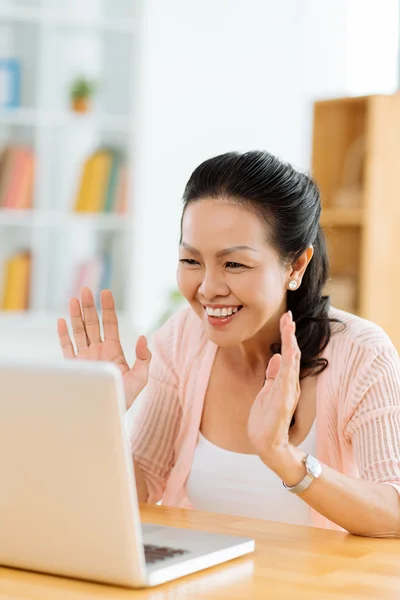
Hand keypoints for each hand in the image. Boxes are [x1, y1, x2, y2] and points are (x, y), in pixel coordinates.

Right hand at [57, 287, 150, 409]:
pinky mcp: (73, 367)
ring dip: (75, 315)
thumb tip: (142, 337)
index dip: (107, 308)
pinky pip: (66, 347)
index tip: (105, 292)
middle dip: (89, 307)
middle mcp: (98, 350)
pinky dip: (63, 335)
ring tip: (73, 299)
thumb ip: (144, 357)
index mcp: (113, 349)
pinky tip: (61, 321)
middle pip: (92, 323)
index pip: (109, 323)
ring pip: (78, 331)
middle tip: (86, 290)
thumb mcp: (141, 377)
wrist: (109, 413)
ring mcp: (84, 357)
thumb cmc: (126, 397)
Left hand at [247, 311, 300, 472]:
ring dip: (289, 342)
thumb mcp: (266, 392)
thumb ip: (272, 375)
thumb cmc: (266, 422)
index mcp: (284, 382)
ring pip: (291, 361)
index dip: (286, 337)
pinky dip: (287, 362)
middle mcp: (289, 384)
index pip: (287, 355)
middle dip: (289, 334)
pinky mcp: (283, 399)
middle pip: (291, 354)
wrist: (268, 445)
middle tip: (288, 316)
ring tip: (289, 325)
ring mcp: (287, 391)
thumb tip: (275, 356)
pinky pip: (286, 376)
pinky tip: (286, 349)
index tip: (285, 320)